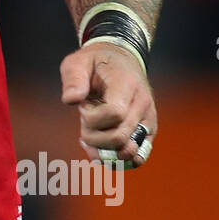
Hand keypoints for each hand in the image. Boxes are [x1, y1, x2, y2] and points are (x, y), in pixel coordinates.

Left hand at [60, 43, 156, 165]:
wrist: (122, 60)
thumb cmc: (96, 62)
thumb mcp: (78, 62)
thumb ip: (73, 79)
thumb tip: (71, 100)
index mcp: (126, 84)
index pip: (115, 113)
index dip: (92, 117)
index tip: (82, 106)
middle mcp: (142, 104)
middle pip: (119, 137)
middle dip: (94, 136)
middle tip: (85, 121)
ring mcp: (147, 119)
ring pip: (129, 152)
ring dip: (103, 150)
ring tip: (89, 135)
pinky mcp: (147, 131)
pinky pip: (136, 156)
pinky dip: (116, 159)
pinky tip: (99, 149)